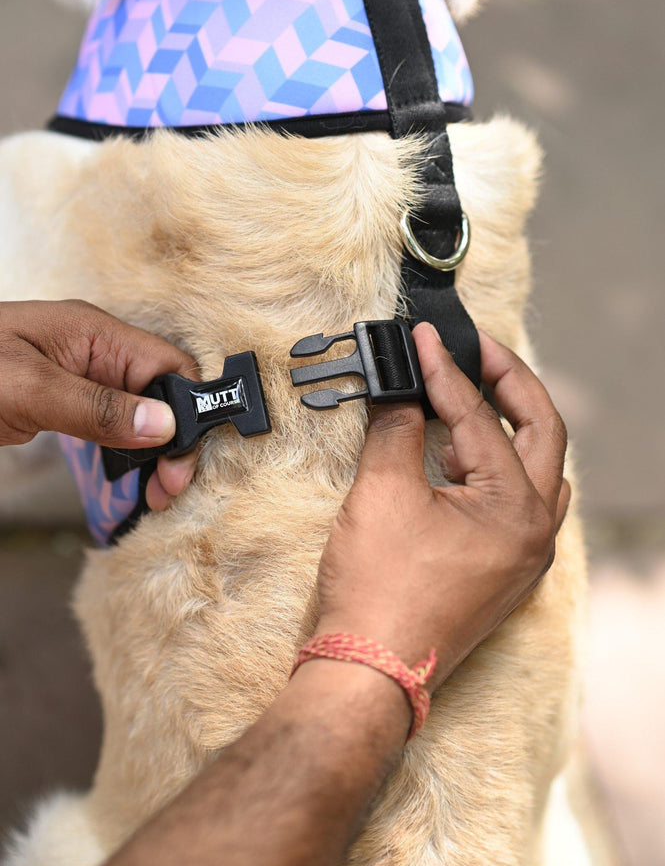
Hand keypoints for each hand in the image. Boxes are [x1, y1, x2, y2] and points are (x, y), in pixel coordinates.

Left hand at [0, 300, 200, 510]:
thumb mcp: (29, 389)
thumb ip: (97, 407)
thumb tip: (164, 425)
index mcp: (95, 333)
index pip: (169, 366)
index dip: (187, 412)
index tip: (182, 463)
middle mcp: (96, 352)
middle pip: (161, 390)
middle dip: (175, 438)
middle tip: (169, 490)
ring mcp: (80, 377)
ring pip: (141, 410)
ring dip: (155, 449)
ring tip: (157, 491)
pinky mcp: (65, 401)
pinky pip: (112, 422)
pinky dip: (128, 450)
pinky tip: (131, 474)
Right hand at [315, 323, 569, 691]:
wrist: (368, 672)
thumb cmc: (379, 592)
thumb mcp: (383, 493)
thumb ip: (398, 429)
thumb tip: (401, 392)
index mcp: (517, 509)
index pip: (481, 417)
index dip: (445, 370)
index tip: (422, 338)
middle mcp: (535, 532)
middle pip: (541, 431)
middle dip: (508, 382)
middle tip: (473, 349)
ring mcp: (523, 555)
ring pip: (536, 467)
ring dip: (509, 422)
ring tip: (471, 390)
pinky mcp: (502, 569)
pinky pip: (517, 500)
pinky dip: (496, 464)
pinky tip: (460, 452)